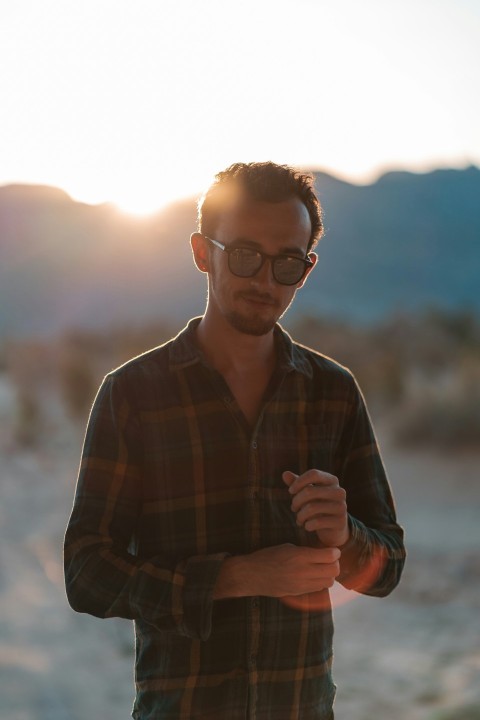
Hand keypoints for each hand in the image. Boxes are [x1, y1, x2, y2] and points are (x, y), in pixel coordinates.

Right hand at [213, 544, 339, 599]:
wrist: (252, 575)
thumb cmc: (268, 556)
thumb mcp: (287, 547)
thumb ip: (306, 551)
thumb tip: (322, 553)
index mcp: (300, 556)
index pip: (329, 556)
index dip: (335, 552)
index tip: (333, 550)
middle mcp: (303, 572)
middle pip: (333, 571)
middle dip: (335, 564)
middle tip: (331, 559)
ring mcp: (301, 585)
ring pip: (328, 582)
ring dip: (329, 574)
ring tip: (322, 568)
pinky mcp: (299, 593)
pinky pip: (318, 588)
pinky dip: (321, 582)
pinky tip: (314, 575)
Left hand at [283, 469, 348, 547]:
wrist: (333, 528)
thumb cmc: (318, 505)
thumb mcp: (307, 493)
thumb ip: (296, 483)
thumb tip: (285, 474)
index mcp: (332, 480)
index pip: (314, 474)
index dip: (299, 481)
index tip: (290, 491)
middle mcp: (339, 491)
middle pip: (309, 491)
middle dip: (296, 501)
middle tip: (293, 508)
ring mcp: (342, 506)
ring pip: (311, 508)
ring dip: (300, 515)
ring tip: (299, 519)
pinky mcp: (341, 522)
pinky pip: (317, 522)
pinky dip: (307, 525)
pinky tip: (306, 526)